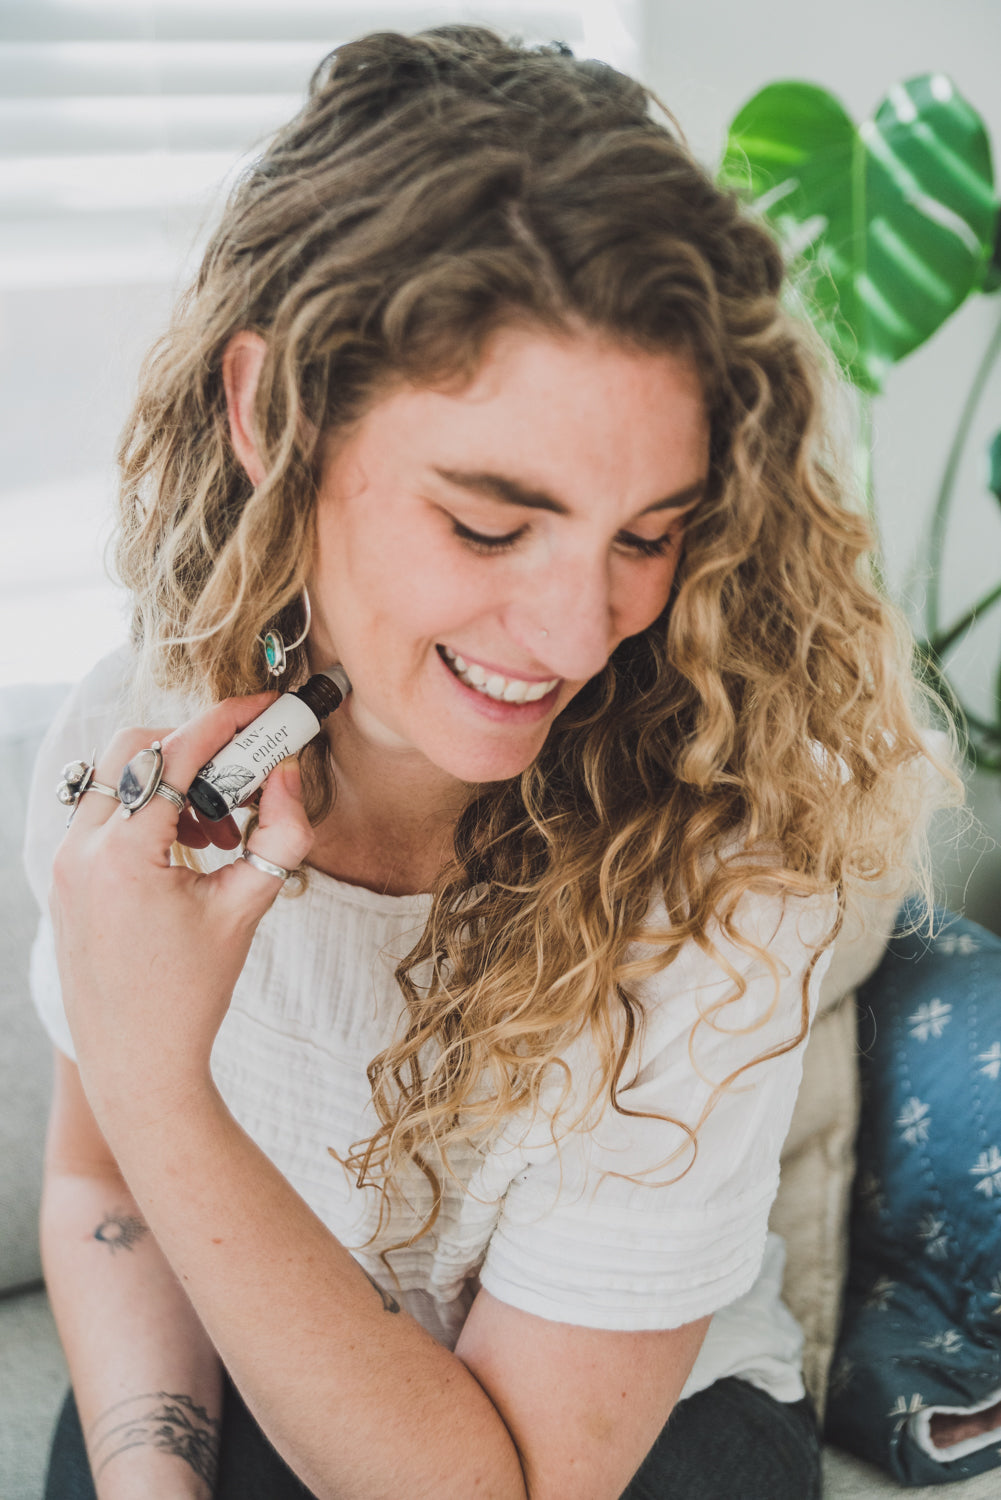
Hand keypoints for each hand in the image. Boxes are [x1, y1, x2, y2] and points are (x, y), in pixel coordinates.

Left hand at [50, 694, 314, 1134]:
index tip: (263, 707)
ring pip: (112, 777)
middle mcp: (80, 850)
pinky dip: (144, 810)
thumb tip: (288, 773)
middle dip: (193, 748)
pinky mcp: (63, 878)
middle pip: (133, 748)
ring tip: (218, 829)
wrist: (136, 1061)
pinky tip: (186, 851)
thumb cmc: (193, 992)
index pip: (177, 755)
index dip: (227, 721)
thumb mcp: (247, 907)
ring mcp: (64, 863)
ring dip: (167, 781)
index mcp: (124, 856)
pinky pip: (101, 813)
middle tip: (241, 775)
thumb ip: (280, 832)